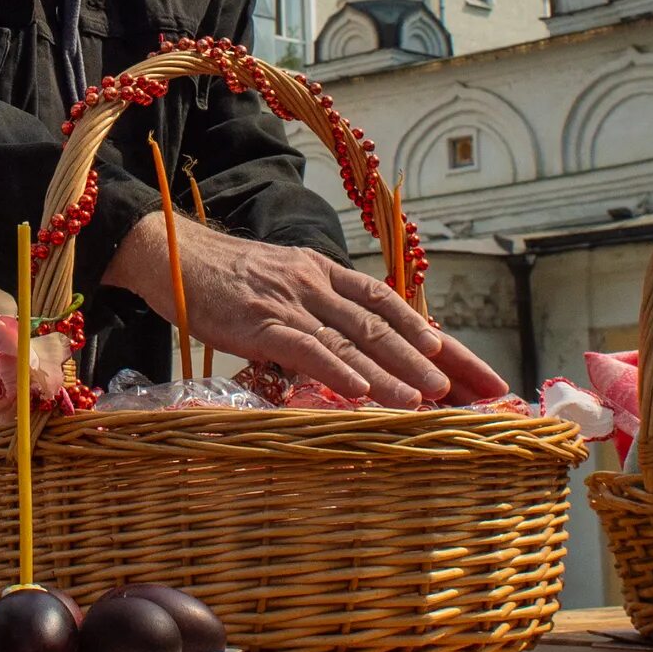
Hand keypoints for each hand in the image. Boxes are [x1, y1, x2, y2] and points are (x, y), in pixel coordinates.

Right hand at [99, 210, 509, 408]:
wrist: (168, 252)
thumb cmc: (223, 280)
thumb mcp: (282, 287)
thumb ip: (318, 317)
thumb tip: (354, 359)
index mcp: (327, 274)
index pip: (397, 308)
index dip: (442, 340)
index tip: (481, 372)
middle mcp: (318, 284)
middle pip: (391, 326)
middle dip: (442, 362)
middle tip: (484, 392)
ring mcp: (290, 301)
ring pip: (355, 338)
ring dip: (397, 370)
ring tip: (435, 398)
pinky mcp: (258, 322)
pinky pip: (306, 349)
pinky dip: (338, 370)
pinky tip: (365, 392)